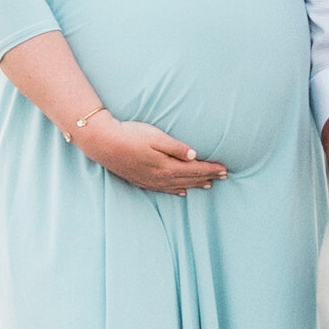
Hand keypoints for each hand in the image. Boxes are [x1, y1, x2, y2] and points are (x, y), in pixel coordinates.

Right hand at [85, 115, 226, 191]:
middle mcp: (160, 177)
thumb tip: (195, 156)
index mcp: (166, 166)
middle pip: (189, 179)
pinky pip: (164, 190)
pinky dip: (176, 191)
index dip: (211, 169)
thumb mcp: (155, 136)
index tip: (225, 169)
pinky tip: (182, 193)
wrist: (103, 143)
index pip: (195, 169)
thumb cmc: (130, 135)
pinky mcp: (142, 181)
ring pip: (179, 186)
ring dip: (195, 185)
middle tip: (224, 177)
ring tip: (209, 185)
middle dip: (207, 177)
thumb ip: (176, 147)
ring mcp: (151, 181)